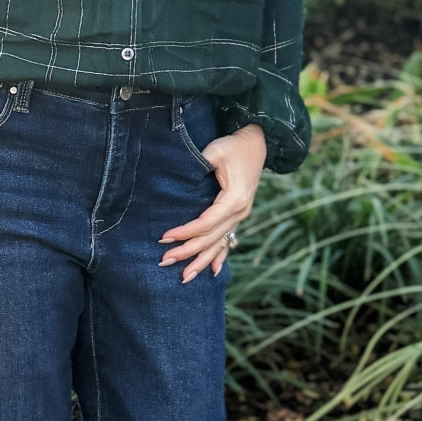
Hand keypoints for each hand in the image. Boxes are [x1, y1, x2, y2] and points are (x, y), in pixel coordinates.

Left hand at [160, 124, 265, 281]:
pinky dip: (219, 256)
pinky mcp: (238, 215)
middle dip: (188, 252)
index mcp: (235, 199)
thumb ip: (198, 163)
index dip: (185, 232)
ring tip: (184, 277)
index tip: (165, 238)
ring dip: (201, 261)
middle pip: (211, 238)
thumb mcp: (215, 151)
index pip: (206, 223)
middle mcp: (240, 211)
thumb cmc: (233, 145)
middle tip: (164, 261)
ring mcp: (241, 215)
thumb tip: (177, 176)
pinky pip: (228, 239)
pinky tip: (212, 271)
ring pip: (219, 244)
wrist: (257, 142)